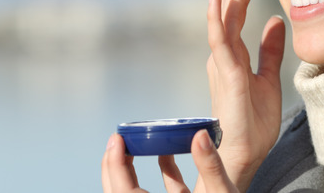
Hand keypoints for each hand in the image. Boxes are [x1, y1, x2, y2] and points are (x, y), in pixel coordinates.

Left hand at [101, 131, 237, 192]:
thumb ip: (210, 167)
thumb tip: (199, 136)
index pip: (123, 190)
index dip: (114, 163)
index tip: (117, 139)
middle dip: (113, 166)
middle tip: (118, 139)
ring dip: (131, 172)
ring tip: (135, 145)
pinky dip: (162, 175)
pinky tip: (167, 154)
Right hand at [201, 0, 285, 190]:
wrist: (245, 153)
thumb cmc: (253, 122)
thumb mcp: (269, 77)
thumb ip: (270, 49)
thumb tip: (278, 19)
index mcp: (233, 54)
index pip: (237, 12)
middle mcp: (223, 54)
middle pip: (227, 8)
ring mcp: (222, 62)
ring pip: (222, 18)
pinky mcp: (226, 74)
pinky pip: (219, 41)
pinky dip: (217, 18)